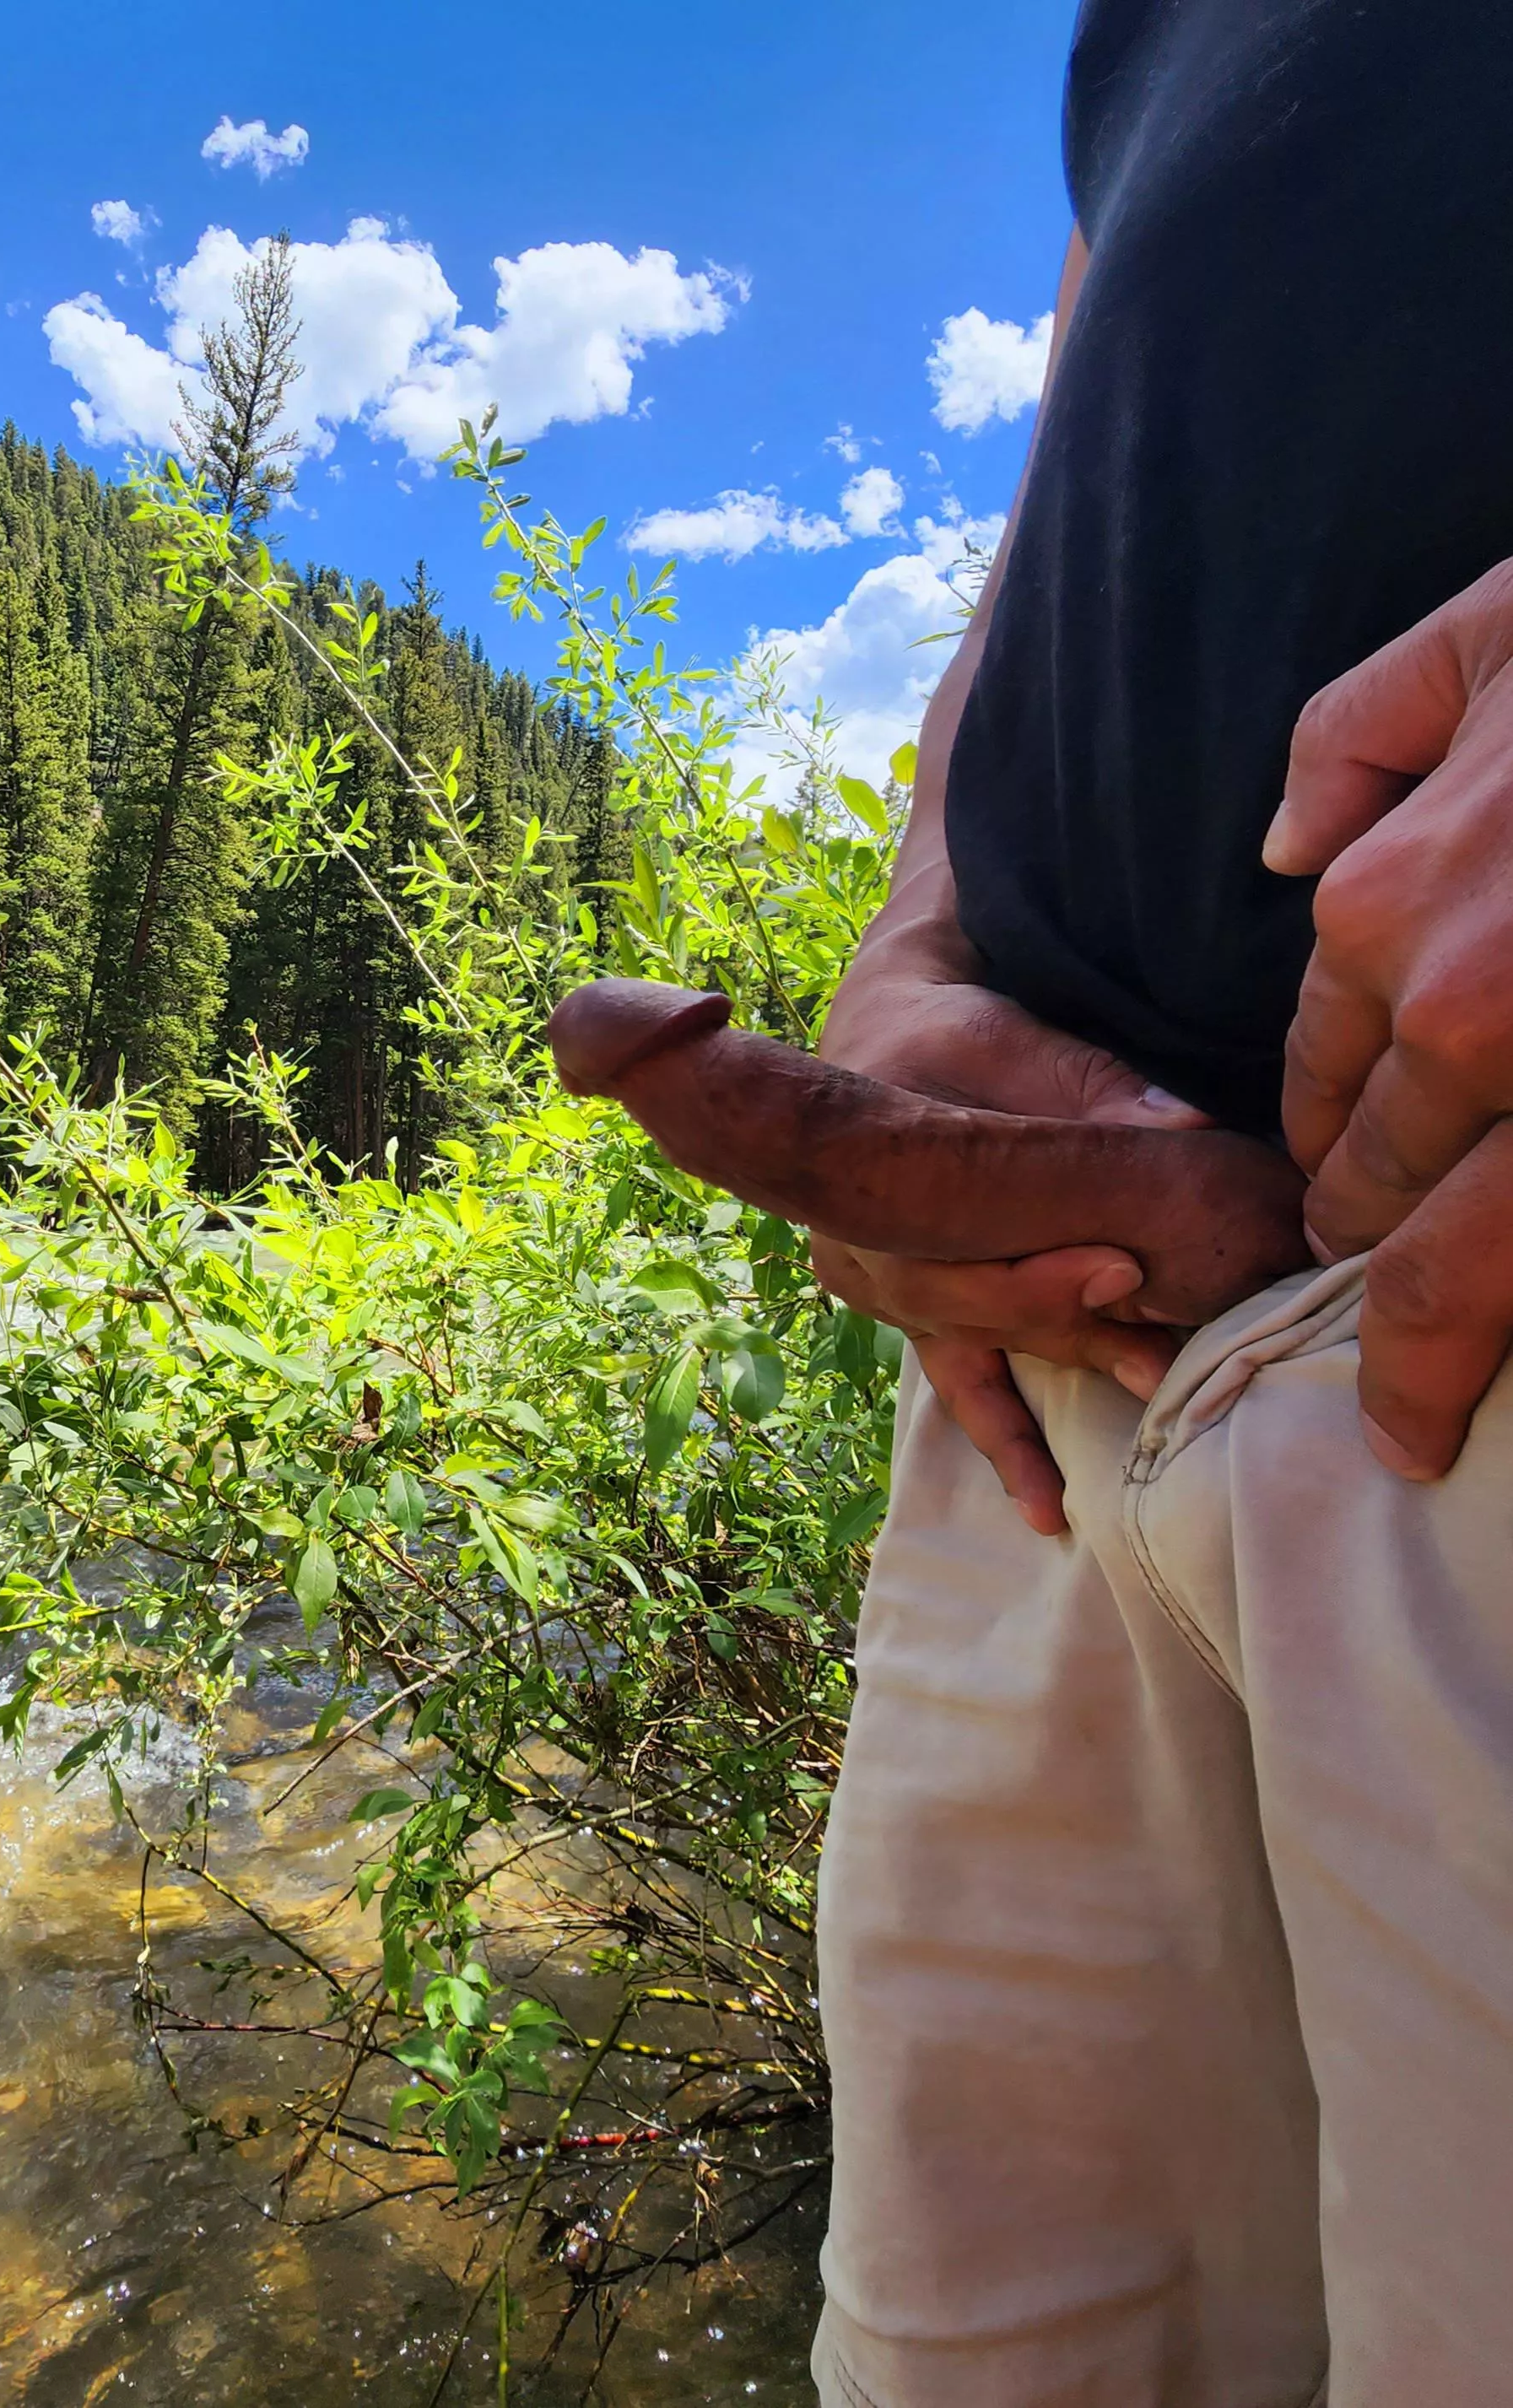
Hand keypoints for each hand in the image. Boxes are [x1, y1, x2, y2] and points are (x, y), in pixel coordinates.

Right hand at [813, 976, 1213, 1535]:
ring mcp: (886, 1290)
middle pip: (962, 1313)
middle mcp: (860, 1251)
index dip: (1032, 1271)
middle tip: (1149, 1361)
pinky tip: (1047, 1510)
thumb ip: (1081, 1083)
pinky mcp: (923, 1311)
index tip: (1121, 1270)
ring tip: (1075, 1497)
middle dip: (1058, 1336)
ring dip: (1026, 1425)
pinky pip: (962, 1383)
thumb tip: (1181, 1126)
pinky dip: (1004, 1442)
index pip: (948, 1246)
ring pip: (966, 1361)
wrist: (881, 1034)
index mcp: (860, 1182)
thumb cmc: (942, 1029)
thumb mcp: (1000, 1036)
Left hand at [1268, 558, 1512, 1477]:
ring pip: (1451, 1267)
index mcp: (1393, 902)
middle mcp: (1459, 1011)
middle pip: (1369, 1182)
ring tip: (1405, 1413)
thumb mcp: (1496, 633)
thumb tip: (1281, 852)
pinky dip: (1488, 1337)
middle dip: (1362, 1246)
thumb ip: (1360, 736)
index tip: (1337, 1198)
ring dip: (1421, 1347)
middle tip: (1366, 1303)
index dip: (1329, 1145)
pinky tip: (1459, 1396)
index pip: (1318, 1075)